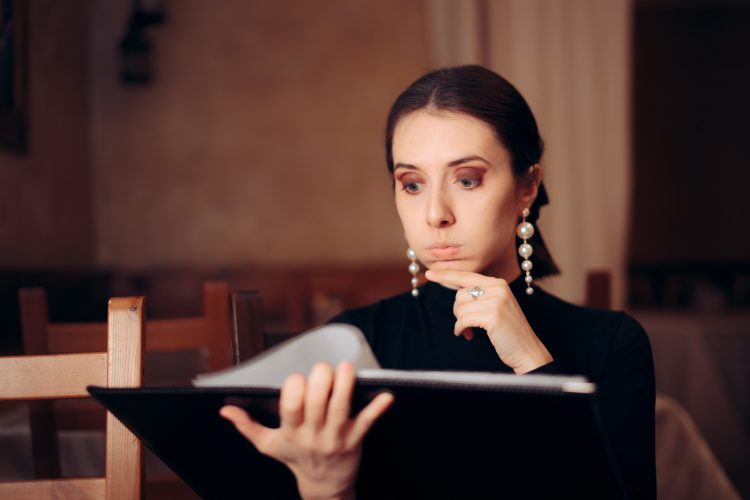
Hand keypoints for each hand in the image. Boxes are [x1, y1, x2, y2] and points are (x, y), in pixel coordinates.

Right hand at [219, 362, 393, 499]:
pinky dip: (377, 409)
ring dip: (344, 386)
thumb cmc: (296, 458)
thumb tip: (225, 410)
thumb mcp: (269, 445)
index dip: (294, 389)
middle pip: (316, 404)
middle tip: (323, 368)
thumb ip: (247, 426)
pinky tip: (386, 396)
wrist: (323, 486)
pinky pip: (367, 422)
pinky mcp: (356, 439)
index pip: (290, 407)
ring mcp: (336, 437)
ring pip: (340, 408)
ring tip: (346, 368)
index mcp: (292, 432)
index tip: (297, 379)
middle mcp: (314, 434)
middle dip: (320, 381)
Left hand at [425, 270, 552, 373]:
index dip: (446, 275)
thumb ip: (480, 296)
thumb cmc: (508, 331)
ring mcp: (496, 301)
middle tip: (467, 324)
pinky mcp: (492, 316)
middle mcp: (497, 288)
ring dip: (460, 322)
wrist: (527, 350)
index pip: (466, 276)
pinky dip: (460, 329)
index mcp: (498, 283)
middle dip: (458, 312)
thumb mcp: (496, 306)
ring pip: (460, 307)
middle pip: (459, 294)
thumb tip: (457, 294)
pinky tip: (467, 335)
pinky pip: (463, 320)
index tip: (429, 273)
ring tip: (469, 330)